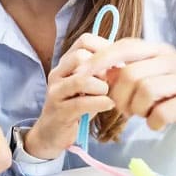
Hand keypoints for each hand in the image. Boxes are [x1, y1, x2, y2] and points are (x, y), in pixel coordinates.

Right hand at [23, 33, 115, 159]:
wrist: (51, 134)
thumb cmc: (75, 108)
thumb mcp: (88, 86)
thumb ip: (100, 73)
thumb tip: (123, 62)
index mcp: (64, 64)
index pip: (84, 40)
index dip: (105, 48)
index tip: (117, 63)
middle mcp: (57, 74)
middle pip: (81, 56)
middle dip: (103, 68)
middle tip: (112, 81)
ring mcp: (56, 92)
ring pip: (81, 79)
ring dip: (101, 87)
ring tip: (107, 94)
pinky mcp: (60, 112)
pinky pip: (82, 103)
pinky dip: (100, 103)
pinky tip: (108, 105)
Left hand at [86, 38, 175, 146]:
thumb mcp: (152, 80)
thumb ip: (126, 73)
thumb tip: (93, 72)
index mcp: (159, 50)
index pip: (123, 47)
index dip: (99, 60)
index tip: (80, 75)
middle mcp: (172, 59)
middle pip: (130, 73)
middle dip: (119, 97)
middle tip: (125, 110)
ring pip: (145, 91)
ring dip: (137, 109)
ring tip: (143, 115)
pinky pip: (162, 111)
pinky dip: (153, 122)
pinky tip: (157, 123)